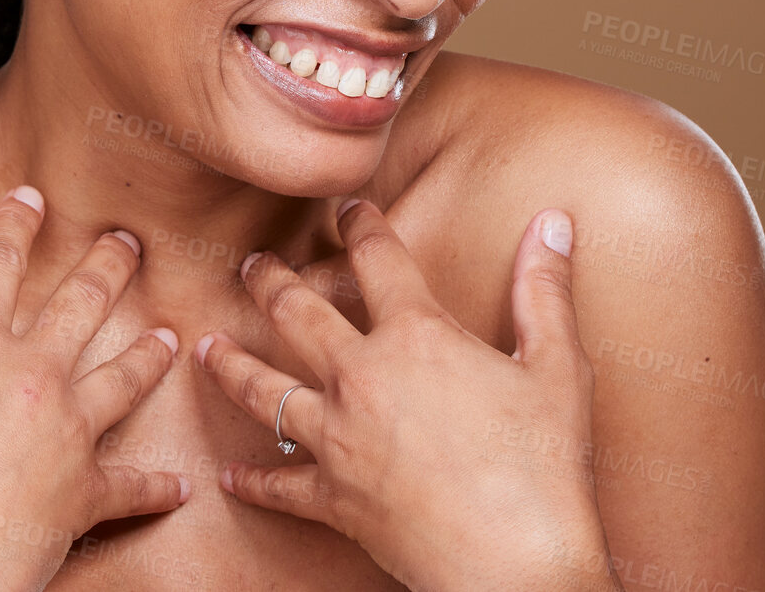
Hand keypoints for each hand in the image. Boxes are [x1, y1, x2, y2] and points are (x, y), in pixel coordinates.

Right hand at [0, 185, 188, 591]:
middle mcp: (32, 377)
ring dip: (148, 355)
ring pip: (123, 377)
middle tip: (129, 240)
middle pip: (80, 305)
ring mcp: (68, 432)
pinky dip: (155, 485)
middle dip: (106, 266)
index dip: (14, 227)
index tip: (34, 196)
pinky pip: (131, 484)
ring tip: (171, 335)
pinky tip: (179, 483)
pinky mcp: (87, 491)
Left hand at [194, 199, 618, 591]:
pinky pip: (279, 484)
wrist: (515, 564)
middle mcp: (362, 377)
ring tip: (207, 345)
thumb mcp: (558, 366)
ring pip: (262, 389)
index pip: (378, 259)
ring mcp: (338, 439)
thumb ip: (545, 289)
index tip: (348, 209)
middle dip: (268, 280)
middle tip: (251, 264)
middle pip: (296, 313)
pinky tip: (229, 474)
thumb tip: (554, 221)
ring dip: (229, 363)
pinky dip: (253, 480)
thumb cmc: (544, 465)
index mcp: (416, 336)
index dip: (361, 225)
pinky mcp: (333, 498)